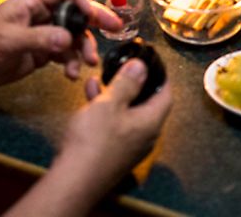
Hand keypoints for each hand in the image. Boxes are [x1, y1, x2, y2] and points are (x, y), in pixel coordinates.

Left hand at [0, 0, 121, 86]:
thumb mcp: (10, 40)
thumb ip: (40, 38)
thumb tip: (67, 40)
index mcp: (32, 3)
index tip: (92, 14)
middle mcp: (41, 15)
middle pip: (74, 12)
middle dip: (94, 21)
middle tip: (114, 29)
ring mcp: (43, 33)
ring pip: (73, 35)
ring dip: (83, 48)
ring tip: (88, 63)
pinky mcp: (42, 51)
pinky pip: (65, 53)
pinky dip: (71, 62)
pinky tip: (71, 75)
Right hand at [56, 59, 171, 191]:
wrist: (74, 180)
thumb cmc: (94, 139)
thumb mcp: (110, 103)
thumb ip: (127, 83)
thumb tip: (142, 67)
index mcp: (151, 122)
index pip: (166, 94)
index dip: (161, 76)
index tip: (153, 62)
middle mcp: (145, 136)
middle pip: (146, 103)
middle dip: (133, 83)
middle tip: (123, 66)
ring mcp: (129, 146)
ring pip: (127, 112)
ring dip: (115, 94)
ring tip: (100, 77)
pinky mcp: (113, 151)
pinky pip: (114, 124)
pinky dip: (105, 109)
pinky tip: (90, 95)